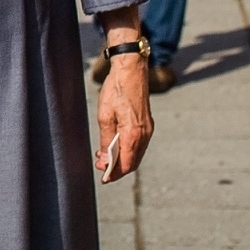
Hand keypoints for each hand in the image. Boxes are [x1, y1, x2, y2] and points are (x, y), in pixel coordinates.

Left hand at [96, 56, 152, 182]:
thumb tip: (105, 160)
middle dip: (117, 168)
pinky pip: (138, 144)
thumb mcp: (104, 116)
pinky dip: (128, 149)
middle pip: (133, 162)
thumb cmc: (116, 90)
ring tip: (104, 157)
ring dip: (122, 159)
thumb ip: (106, 140)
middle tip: (101, 168)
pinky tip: (115, 146)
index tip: (103, 178)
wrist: (131, 71)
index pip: (126, 164)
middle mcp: (144, 134)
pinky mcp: (147, 124)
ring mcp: (148, 129)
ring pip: (136, 153)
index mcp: (133, 134)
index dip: (114, 174)